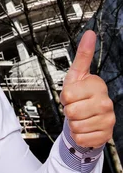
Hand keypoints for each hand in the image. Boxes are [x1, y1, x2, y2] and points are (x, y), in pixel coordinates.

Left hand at [61, 30, 114, 148]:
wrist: (88, 116)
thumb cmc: (80, 94)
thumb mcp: (77, 74)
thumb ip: (83, 54)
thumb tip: (89, 34)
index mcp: (97, 85)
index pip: (67, 95)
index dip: (64, 97)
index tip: (71, 94)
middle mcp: (105, 101)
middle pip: (71, 112)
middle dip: (68, 111)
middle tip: (76, 107)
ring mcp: (108, 119)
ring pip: (75, 126)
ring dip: (73, 124)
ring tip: (81, 117)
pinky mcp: (105, 134)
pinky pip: (81, 138)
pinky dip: (79, 135)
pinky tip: (85, 127)